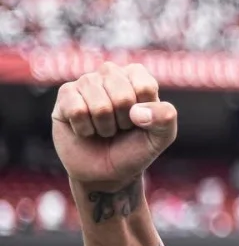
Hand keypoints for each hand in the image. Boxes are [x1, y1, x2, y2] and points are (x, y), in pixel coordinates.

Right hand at [51, 62, 177, 187]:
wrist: (107, 172)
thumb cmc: (135, 149)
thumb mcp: (161, 137)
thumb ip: (165, 118)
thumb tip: (136, 111)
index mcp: (137, 76)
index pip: (144, 87)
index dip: (145, 114)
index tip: (140, 122)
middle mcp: (110, 73)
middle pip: (123, 97)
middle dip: (124, 122)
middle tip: (120, 127)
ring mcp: (86, 82)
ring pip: (99, 106)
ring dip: (104, 127)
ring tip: (104, 129)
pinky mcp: (65, 95)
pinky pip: (77, 110)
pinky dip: (85, 129)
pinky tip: (86, 129)